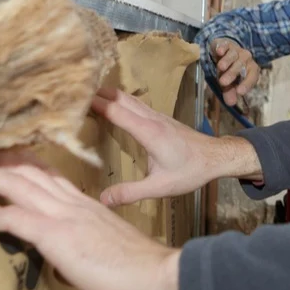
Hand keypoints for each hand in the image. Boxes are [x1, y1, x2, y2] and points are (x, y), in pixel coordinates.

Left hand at [0, 162, 180, 289]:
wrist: (157, 272)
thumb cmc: (137, 264)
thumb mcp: (108, 240)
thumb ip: (88, 234)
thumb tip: (73, 244)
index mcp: (86, 205)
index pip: (52, 176)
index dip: (29, 164)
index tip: (12, 155)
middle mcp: (74, 205)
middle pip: (34, 174)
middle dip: (6, 161)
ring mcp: (65, 217)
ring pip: (23, 187)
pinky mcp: (58, 236)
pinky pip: (19, 219)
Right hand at [90, 87, 262, 205]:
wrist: (216, 157)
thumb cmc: (191, 171)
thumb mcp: (160, 187)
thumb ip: (131, 193)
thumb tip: (103, 200)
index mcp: (149, 132)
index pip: (116, 111)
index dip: (95, 103)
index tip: (74, 97)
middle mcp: (151, 118)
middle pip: (120, 98)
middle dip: (96, 92)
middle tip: (73, 89)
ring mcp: (157, 116)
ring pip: (128, 98)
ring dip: (107, 93)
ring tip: (85, 92)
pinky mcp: (160, 118)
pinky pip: (135, 103)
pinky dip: (119, 99)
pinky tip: (111, 103)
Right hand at [210, 38, 259, 105]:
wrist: (225, 51)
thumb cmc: (230, 70)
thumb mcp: (230, 82)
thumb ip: (230, 92)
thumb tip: (231, 103)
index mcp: (250, 69)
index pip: (252, 76)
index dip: (247, 84)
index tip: (239, 92)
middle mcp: (246, 59)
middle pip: (241, 66)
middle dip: (232, 74)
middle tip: (223, 83)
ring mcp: (237, 50)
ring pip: (233, 55)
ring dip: (227, 61)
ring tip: (220, 68)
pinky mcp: (226, 44)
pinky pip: (226, 45)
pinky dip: (222, 48)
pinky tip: (219, 52)